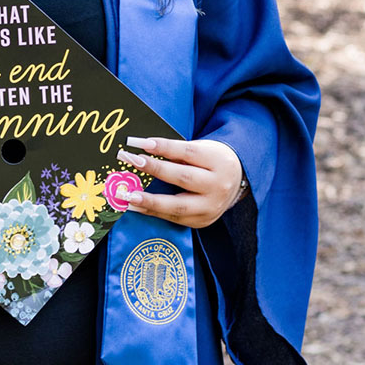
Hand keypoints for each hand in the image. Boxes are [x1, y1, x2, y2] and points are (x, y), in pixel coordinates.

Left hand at [116, 136, 244, 228]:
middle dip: (156, 169)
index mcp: (218, 161)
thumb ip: (176, 151)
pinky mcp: (202, 221)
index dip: (165, 147)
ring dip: (150, 201)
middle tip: (132, 161)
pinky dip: (153, 212)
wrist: (236, 182)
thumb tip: (142, 148)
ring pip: (178, 205)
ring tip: (129, 194)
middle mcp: (218, 185)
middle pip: (184, 178)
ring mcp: (211, 207)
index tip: (142, 143)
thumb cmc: (211, 160)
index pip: (188, 152)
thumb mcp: (200, 149)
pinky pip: (174, 218)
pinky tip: (136, 206)